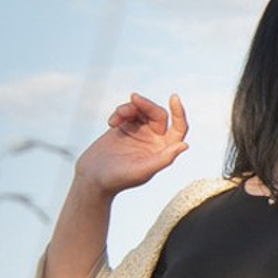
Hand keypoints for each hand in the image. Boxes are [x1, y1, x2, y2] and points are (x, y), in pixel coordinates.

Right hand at [74, 91, 189, 195]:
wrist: (92, 177)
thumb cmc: (118, 179)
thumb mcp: (142, 170)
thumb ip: (163, 158)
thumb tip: (184, 145)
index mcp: (163, 150)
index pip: (178, 128)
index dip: (179, 113)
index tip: (174, 98)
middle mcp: (154, 140)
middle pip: (158, 115)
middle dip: (147, 105)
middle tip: (134, 98)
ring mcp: (139, 132)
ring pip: (142, 110)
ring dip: (131, 107)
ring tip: (118, 114)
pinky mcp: (124, 127)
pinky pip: (128, 112)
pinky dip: (120, 112)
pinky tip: (111, 123)